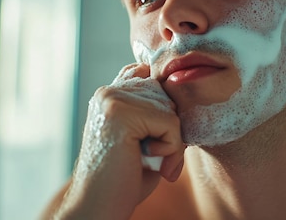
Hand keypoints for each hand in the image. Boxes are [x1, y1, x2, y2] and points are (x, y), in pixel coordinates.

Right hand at [56, 64, 184, 219]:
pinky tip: (147, 160)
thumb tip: (188, 96)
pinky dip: (170, 149)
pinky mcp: (120, 113)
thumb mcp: (142, 137)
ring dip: (172, 142)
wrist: (97, 208)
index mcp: (109, 94)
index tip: (153, 138)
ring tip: (152, 161)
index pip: (152, 78)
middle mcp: (107, 92)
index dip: (161, 107)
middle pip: (166, 94)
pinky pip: (170, 122)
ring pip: (171, 108)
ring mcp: (111, 100)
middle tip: (158, 159)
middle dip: (171, 129)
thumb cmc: (122, 179)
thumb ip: (155, 112)